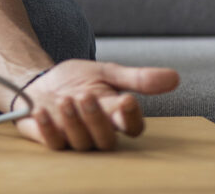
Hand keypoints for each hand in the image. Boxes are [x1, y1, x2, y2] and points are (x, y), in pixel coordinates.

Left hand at [13, 60, 179, 150]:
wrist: (39, 79)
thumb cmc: (77, 80)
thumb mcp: (106, 72)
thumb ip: (137, 78)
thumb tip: (175, 77)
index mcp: (116, 117)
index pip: (132, 127)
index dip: (131, 117)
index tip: (126, 100)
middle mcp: (97, 132)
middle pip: (106, 139)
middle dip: (97, 119)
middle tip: (86, 95)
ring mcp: (74, 138)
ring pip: (81, 143)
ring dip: (73, 122)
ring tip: (65, 99)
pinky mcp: (51, 138)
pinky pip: (52, 143)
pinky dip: (47, 129)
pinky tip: (41, 112)